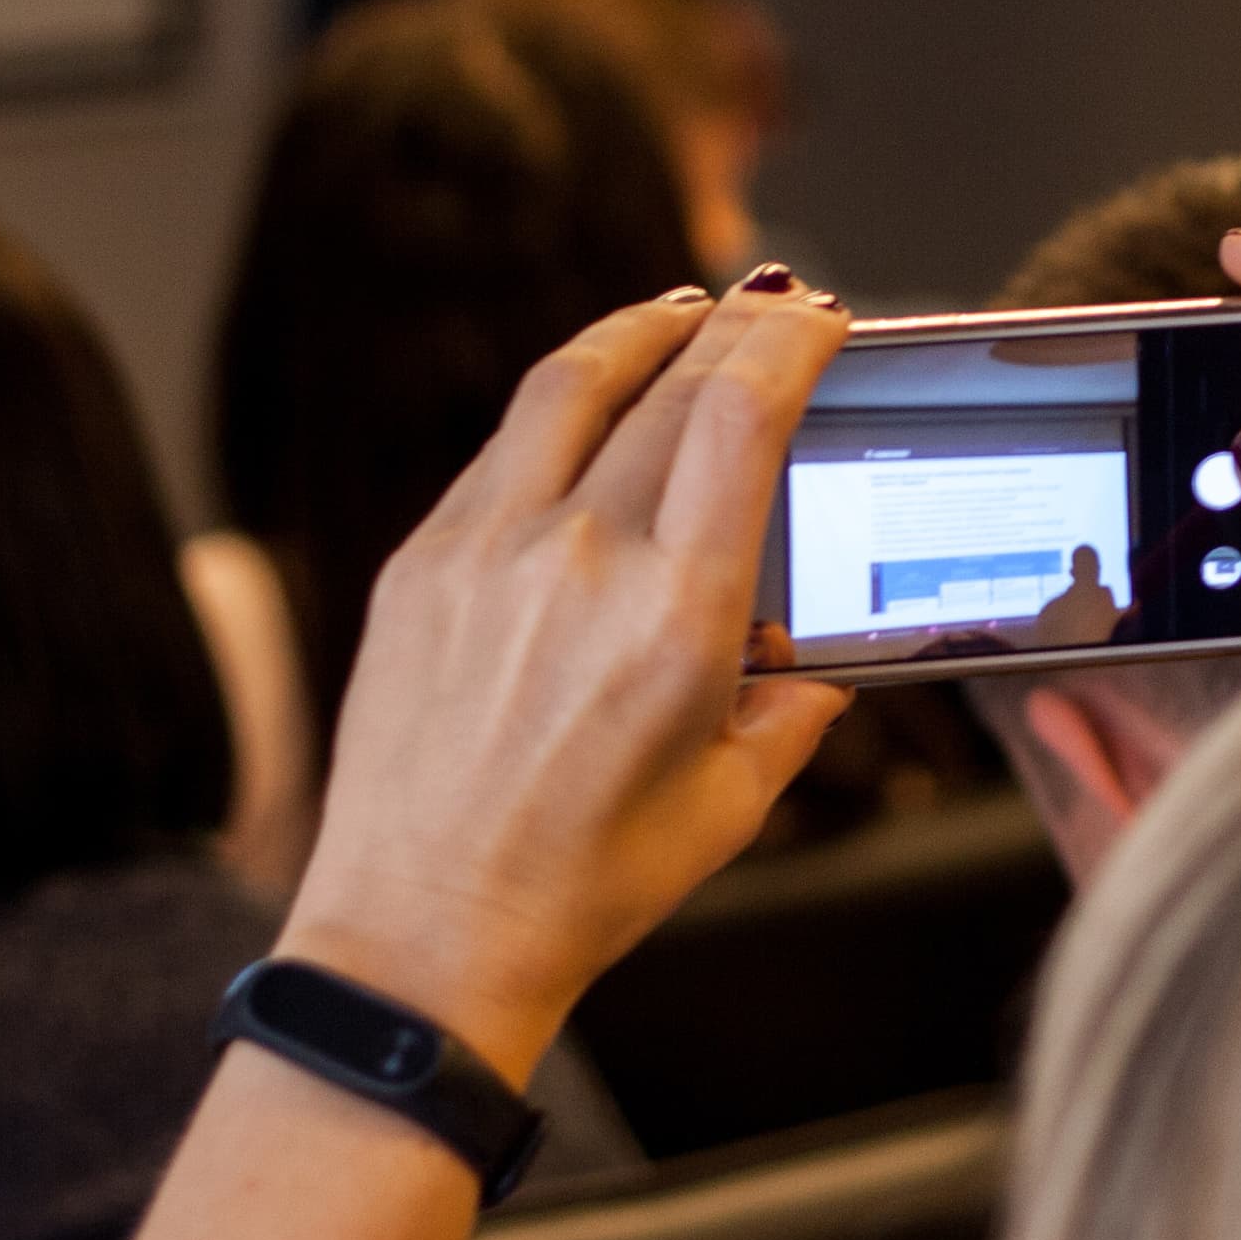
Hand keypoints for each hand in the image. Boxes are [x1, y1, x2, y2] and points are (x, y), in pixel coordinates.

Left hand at [281, 283, 852, 1079]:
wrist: (426, 935)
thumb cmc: (583, 882)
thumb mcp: (734, 799)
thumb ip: (793, 707)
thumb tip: (813, 652)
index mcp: (675, 617)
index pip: (740, 417)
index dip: (788, 343)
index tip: (820, 320)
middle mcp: (579, 562)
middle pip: (669, 385)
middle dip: (737, 327)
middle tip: (777, 305)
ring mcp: (485, 553)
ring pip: (570, 387)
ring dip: (638, 332)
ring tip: (679, 314)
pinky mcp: (420, 567)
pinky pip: (500, 451)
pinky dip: (562, 407)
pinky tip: (589, 407)